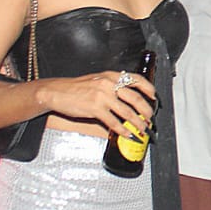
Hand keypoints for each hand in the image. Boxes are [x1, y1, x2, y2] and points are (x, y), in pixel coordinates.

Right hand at [38, 71, 156, 137]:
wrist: (56, 92)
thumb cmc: (75, 88)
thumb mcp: (97, 80)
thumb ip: (112, 86)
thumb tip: (127, 98)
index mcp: (111, 76)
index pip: (137, 79)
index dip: (148, 89)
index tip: (154, 98)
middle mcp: (109, 84)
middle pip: (136, 98)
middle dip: (146, 111)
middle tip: (150, 118)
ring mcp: (102, 96)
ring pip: (127, 112)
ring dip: (137, 123)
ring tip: (141, 129)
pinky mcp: (95, 108)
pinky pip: (113, 122)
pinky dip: (122, 130)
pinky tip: (126, 134)